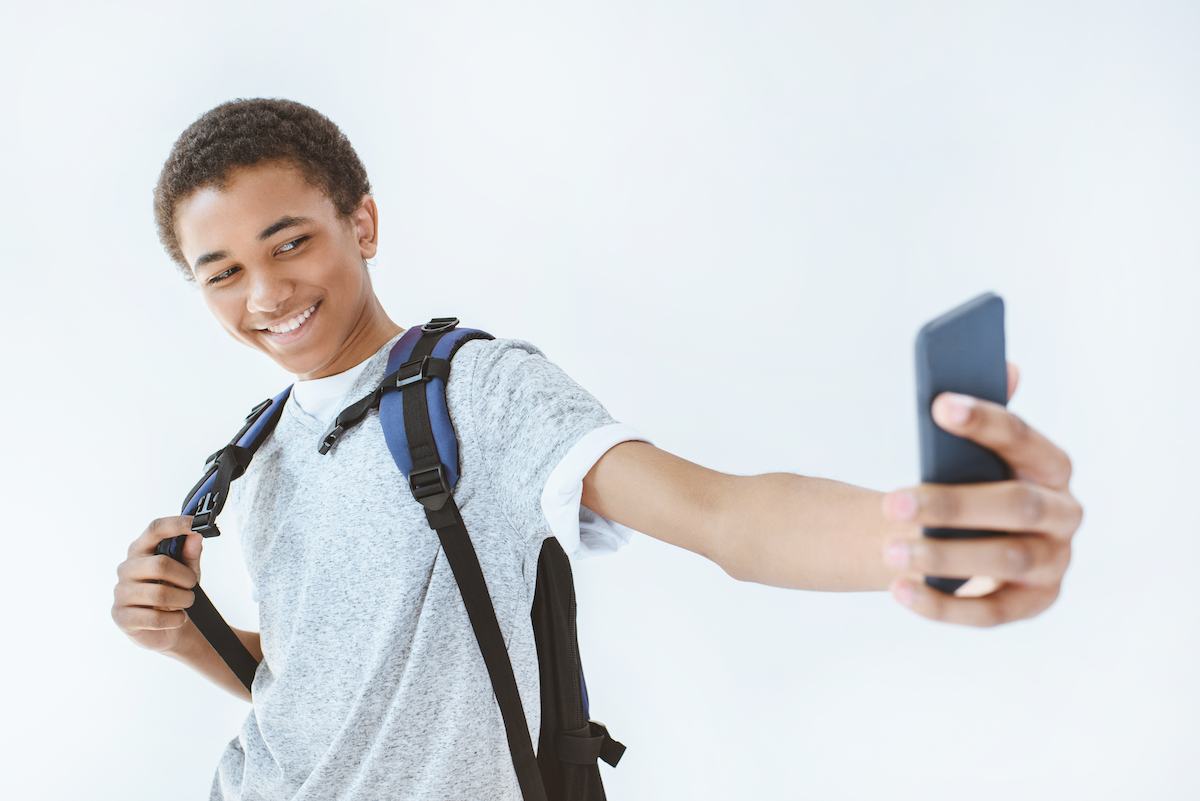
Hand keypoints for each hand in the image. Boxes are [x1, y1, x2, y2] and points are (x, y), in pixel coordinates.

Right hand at [112, 517, 202, 651]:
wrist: (167, 628)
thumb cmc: (175, 593)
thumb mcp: (187, 571)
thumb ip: (190, 553)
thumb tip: (195, 535)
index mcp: (141, 550)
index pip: (154, 530)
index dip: (175, 524)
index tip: (195, 522)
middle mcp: (127, 568)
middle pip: (160, 565)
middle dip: (185, 578)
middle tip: (192, 586)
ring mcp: (121, 592)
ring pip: (159, 593)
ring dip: (183, 600)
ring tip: (186, 602)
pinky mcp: (121, 616)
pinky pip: (154, 618)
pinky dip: (174, 619)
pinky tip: (177, 618)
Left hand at [879, 363, 1082, 625]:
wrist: (966, 541)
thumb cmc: (967, 483)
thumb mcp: (970, 451)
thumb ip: (983, 415)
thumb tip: (1005, 366)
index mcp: (1052, 466)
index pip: (1023, 439)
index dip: (984, 422)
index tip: (938, 405)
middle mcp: (1064, 514)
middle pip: (1016, 505)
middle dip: (953, 503)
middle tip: (890, 501)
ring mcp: (1053, 563)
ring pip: (1003, 559)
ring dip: (944, 556)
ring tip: (890, 550)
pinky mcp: (1031, 605)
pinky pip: (989, 613)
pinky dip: (942, 605)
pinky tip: (899, 591)